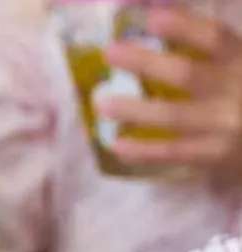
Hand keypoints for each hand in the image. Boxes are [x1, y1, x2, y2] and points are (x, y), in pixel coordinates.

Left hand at [98, 8, 241, 178]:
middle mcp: (235, 89)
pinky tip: (115, 145)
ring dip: (134, 109)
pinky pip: (172, 152)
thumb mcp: (239, 67)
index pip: (214, 37)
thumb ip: (212, 53)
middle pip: (186, 73)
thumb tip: (161, 18)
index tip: (151, 18)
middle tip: (109, 53)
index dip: (184, 25)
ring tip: (101, 103)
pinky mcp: (215, 154)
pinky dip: (142, 150)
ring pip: (173, 115)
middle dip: (145, 62)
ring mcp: (225, 124)